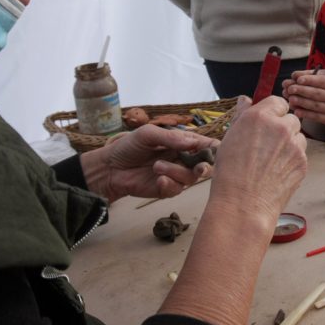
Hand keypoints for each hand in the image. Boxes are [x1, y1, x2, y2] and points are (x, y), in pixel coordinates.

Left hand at [81, 125, 218, 202]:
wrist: (110, 167)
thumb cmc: (129, 146)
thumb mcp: (148, 134)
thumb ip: (171, 138)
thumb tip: (193, 143)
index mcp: (182, 143)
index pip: (206, 145)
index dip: (214, 149)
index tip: (212, 151)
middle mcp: (182, 159)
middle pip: (205, 165)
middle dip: (205, 167)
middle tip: (199, 168)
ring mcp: (175, 175)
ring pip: (190, 178)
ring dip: (176, 172)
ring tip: (157, 166)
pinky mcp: (166, 189)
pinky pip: (176, 190)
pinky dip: (169, 184)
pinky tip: (158, 180)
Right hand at [207, 95, 306, 216]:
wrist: (244, 204)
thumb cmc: (231, 173)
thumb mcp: (230, 138)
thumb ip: (242, 115)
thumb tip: (246, 99)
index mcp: (259, 117)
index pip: (278, 102)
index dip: (273, 112)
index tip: (268, 122)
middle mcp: (280, 127)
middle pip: (291, 119)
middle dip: (283, 129)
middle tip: (269, 145)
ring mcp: (294, 145)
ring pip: (298, 137)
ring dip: (290, 144)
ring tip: (272, 161)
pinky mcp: (303, 162)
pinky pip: (301, 154)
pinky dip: (293, 160)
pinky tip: (277, 172)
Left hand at [285, 42, 324, 129]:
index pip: (323, 81)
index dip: (310, 80)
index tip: (298, 78)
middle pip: (317, 94)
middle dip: (302, 91)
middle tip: (289, 87)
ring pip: (315, 106)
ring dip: (302, 102)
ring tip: (290, 98)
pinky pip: (317, 117)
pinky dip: (307, 115)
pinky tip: (297, 111)